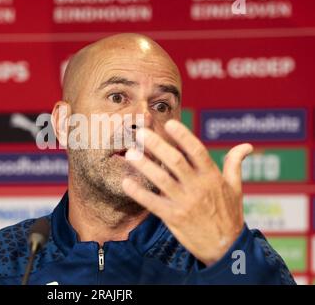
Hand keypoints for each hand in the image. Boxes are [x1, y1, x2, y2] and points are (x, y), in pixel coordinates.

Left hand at [122, 119, 252, 265]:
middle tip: (141, 133)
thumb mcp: (236, 188)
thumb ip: (235, 164)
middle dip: (157, 145)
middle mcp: (198, 187)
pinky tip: (126, 183)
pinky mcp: (174, 218)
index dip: (183, 136)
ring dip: (144, 166)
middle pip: (175, 161)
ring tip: (130, 154)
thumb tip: (247, 146)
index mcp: (212, 177)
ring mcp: (185, 203)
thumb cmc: (229, 215)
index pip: (197, 151)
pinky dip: (139, 193)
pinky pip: (153, 203)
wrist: (226, 249)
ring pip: (161, 180)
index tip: (169, 123)